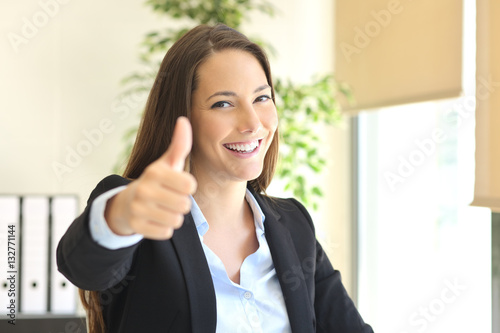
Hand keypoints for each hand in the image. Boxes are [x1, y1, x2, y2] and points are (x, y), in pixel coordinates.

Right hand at [105, 116, 196, 239]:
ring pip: (176, 220)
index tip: (178, 184)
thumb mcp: (168, 162)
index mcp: (155, 172)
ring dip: (174, 216)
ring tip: (163, 208)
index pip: (190, 185)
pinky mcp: (136, 226)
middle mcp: (144, 189)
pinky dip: (164, 228)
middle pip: (185, 205)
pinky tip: (156, 219)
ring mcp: (138, 209)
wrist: (127, 203)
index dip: (188, 187)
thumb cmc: (157, 181)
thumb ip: (179, 144)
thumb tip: (183, 120)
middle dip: (182, 203)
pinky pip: (166, 233)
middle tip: (170, 198)